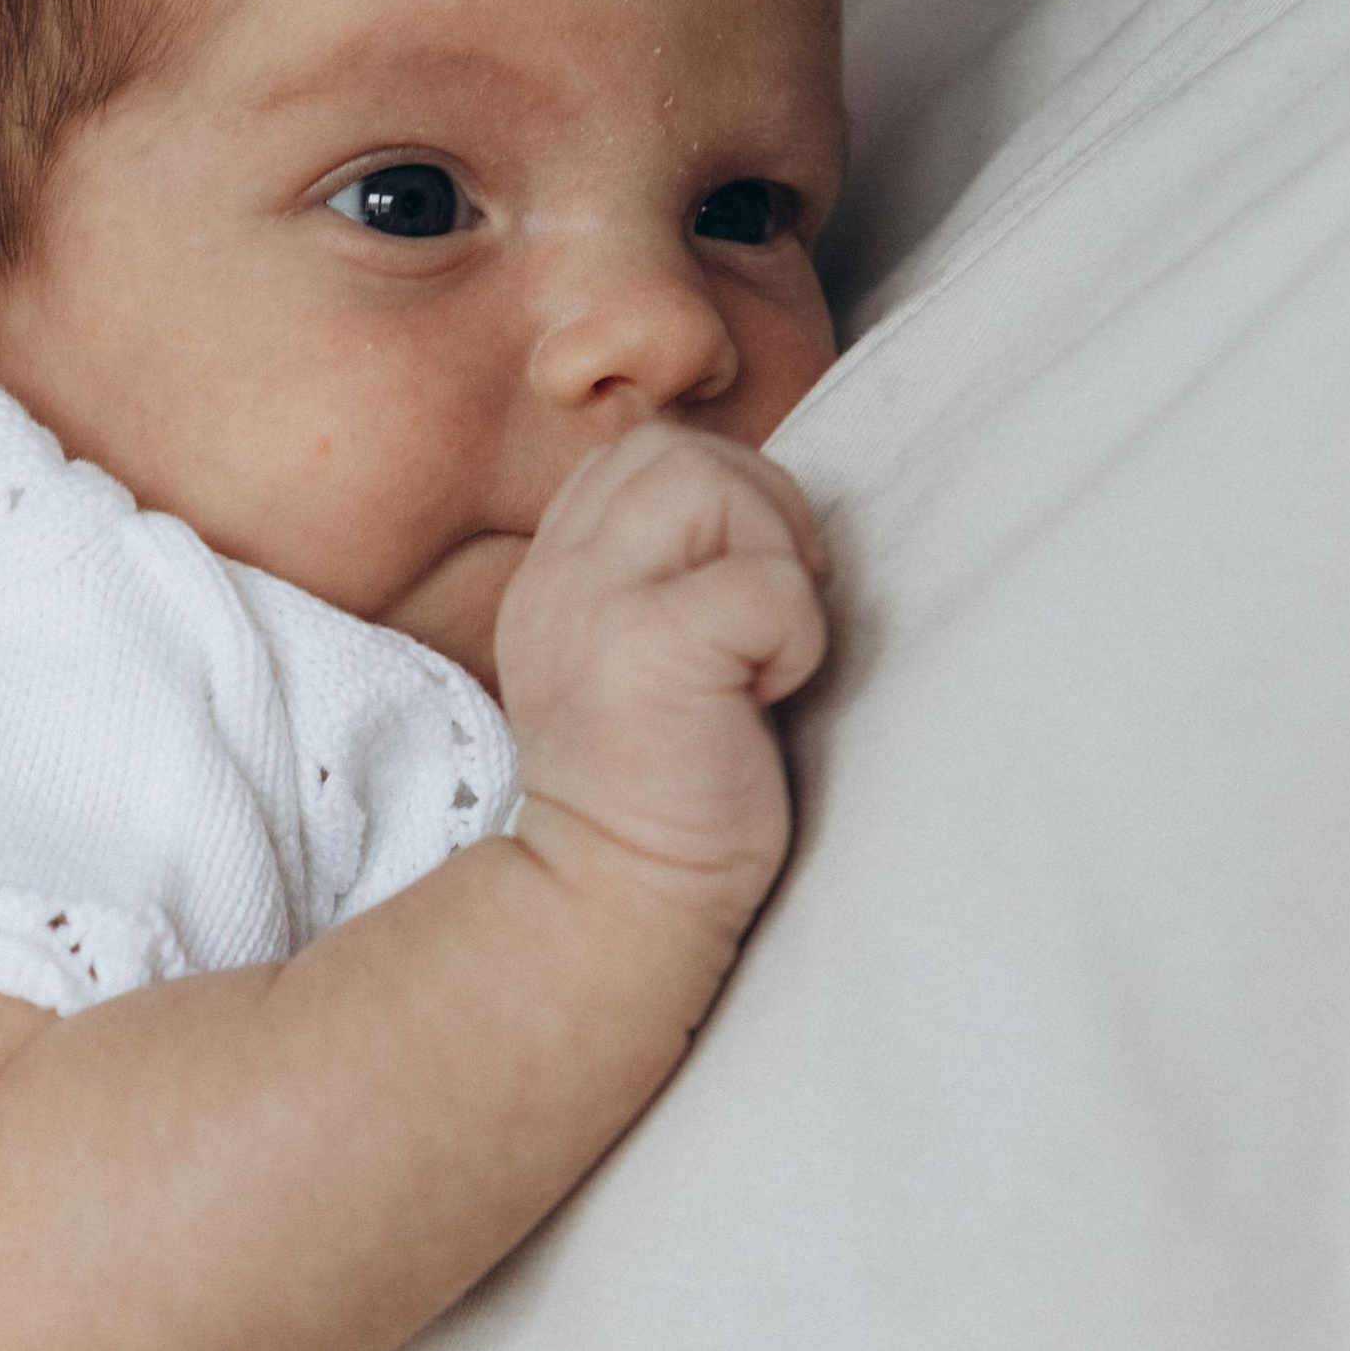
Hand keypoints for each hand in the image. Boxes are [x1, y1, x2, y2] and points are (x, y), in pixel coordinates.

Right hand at [495, 423, 828, 920]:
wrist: (620, 899)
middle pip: (675, 451)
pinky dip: (796, 637)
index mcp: (554, 574)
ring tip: (761, 651)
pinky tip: (765, 700)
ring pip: (710, 481)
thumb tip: (758, 506)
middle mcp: (557, 577)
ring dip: (772, 560)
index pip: (639, 455)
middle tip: (770, 614)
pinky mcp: (647, 650)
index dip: (719, 498)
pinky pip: (766, 582)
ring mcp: (593, 607)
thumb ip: (665, 570)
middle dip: (758, 511)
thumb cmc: (665, 786)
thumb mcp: (636, 651)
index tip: (739, 590)